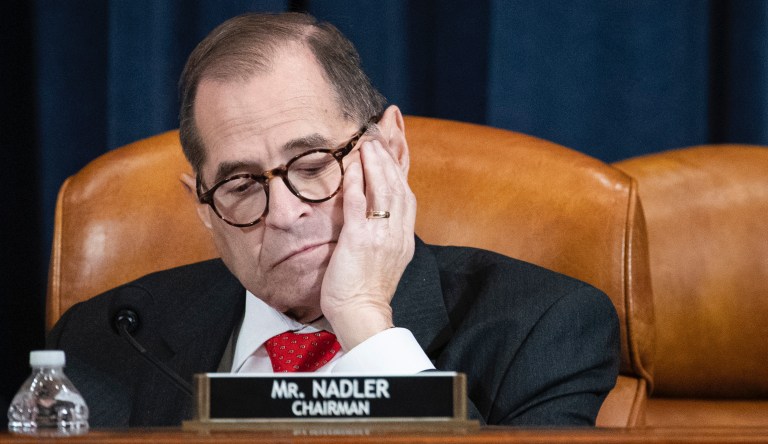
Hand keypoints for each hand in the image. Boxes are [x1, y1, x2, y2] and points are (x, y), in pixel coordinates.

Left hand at [320, 136, 415, 350]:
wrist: (362, 314)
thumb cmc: (367, 291)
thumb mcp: (384, 259)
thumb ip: (385, 235)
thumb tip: (378, 216)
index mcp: (403, 237)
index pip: (406, 193)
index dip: (401, 166)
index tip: (396, 143)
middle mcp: (397, 232)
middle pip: (399, 185)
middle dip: (391, 155)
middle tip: (381, 132)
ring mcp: (381, 235)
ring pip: (384, 190)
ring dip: (376, 162)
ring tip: (368, 142)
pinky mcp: (360, 240)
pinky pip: (359, 204)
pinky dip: (357, 181)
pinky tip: (352, 165)